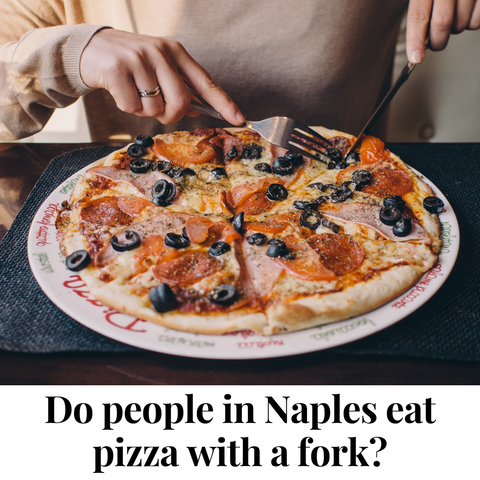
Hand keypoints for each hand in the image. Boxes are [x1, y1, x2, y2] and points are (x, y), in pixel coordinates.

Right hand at [80, 29, 244, 124]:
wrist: (90, 48)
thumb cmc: (131, 63)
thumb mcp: (158, 67)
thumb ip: (178, 86)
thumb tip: (196, 109)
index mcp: (176, 52)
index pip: (205, 82)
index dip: (223, 103)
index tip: (239, 119)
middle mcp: (160, 52)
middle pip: (181, 102)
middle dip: (170, 115)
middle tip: (158, 110)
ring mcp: (138, 59)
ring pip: (154, 109)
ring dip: (144, 110)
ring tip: (134, 91)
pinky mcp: (116, 69)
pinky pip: (132, 107)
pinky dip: (127, 108)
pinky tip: (120, 91)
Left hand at [406, 0, 479, 62]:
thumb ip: (421, 7)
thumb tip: (418, 38)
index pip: (419, 15)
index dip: (415, 40)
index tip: (415, 58)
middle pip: (442, 23)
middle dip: (437, 41)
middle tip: (435, 42)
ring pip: (462, 23)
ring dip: (457, 28)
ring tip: (456, 15)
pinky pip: (479, 20)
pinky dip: (473, 21)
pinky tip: (470, 10)